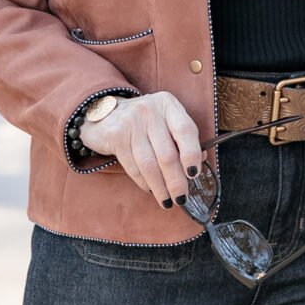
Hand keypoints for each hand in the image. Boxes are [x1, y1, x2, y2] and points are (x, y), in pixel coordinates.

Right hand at [78, 90, 204, 207]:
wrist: (104, 114)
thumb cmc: (143, 122)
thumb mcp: (164, 121)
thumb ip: (182, 138)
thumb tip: (200, 161)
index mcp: (167, 104)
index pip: (185, 130)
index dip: (192, 155)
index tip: (194, 175)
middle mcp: (149, 110)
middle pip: (167, 153)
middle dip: (176, 181)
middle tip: (181, 198)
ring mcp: (130, 122)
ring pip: (149, 164)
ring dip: (160, 187)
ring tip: (167, 200)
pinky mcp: (115, 135)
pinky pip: (133, 166)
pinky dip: (143, 182)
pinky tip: (150, 189)